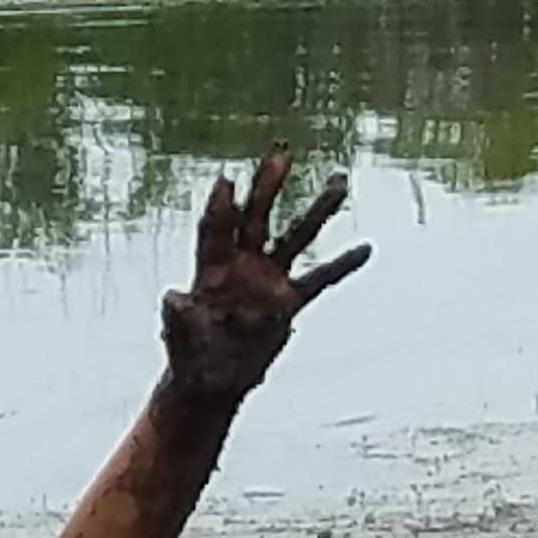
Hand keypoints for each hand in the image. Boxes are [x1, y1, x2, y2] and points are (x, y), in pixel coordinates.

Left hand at [158, 156, 369, 402]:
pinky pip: (320, 279)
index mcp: (212, 269)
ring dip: (318, 212)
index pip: (216, 229)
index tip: (227, 179)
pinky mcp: (288, 302)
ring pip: (296, 238)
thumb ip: (179, 316)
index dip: (221, 206)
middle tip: (281, 155)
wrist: (212, 381)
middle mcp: (242, 265)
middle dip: (267, 188)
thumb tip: (173, 297)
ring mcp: (268, 281)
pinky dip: (342, 265)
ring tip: (339, 183)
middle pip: (257, 218)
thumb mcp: (181, 338)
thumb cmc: (189, 358)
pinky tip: (364, 249)